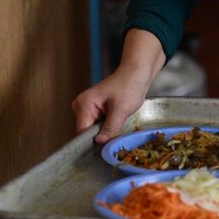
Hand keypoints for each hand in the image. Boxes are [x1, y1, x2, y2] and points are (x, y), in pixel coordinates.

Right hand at [71, 29, 165, 143]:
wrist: (137, 73)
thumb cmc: (129, 85)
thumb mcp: (122, 109)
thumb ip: (111, 128)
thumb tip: (100, 143)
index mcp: (84, 104)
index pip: (82, 132)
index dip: (94, 141)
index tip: (107, 146)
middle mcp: (81, 106)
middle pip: (87, 132)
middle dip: (102, 136)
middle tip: (117, 134)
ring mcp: (87, 108)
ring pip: (93, 129)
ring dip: (106, 131)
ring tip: (119, 123)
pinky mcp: (94, 109)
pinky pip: (98, 124)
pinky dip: (108, 126)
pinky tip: (117, 121)